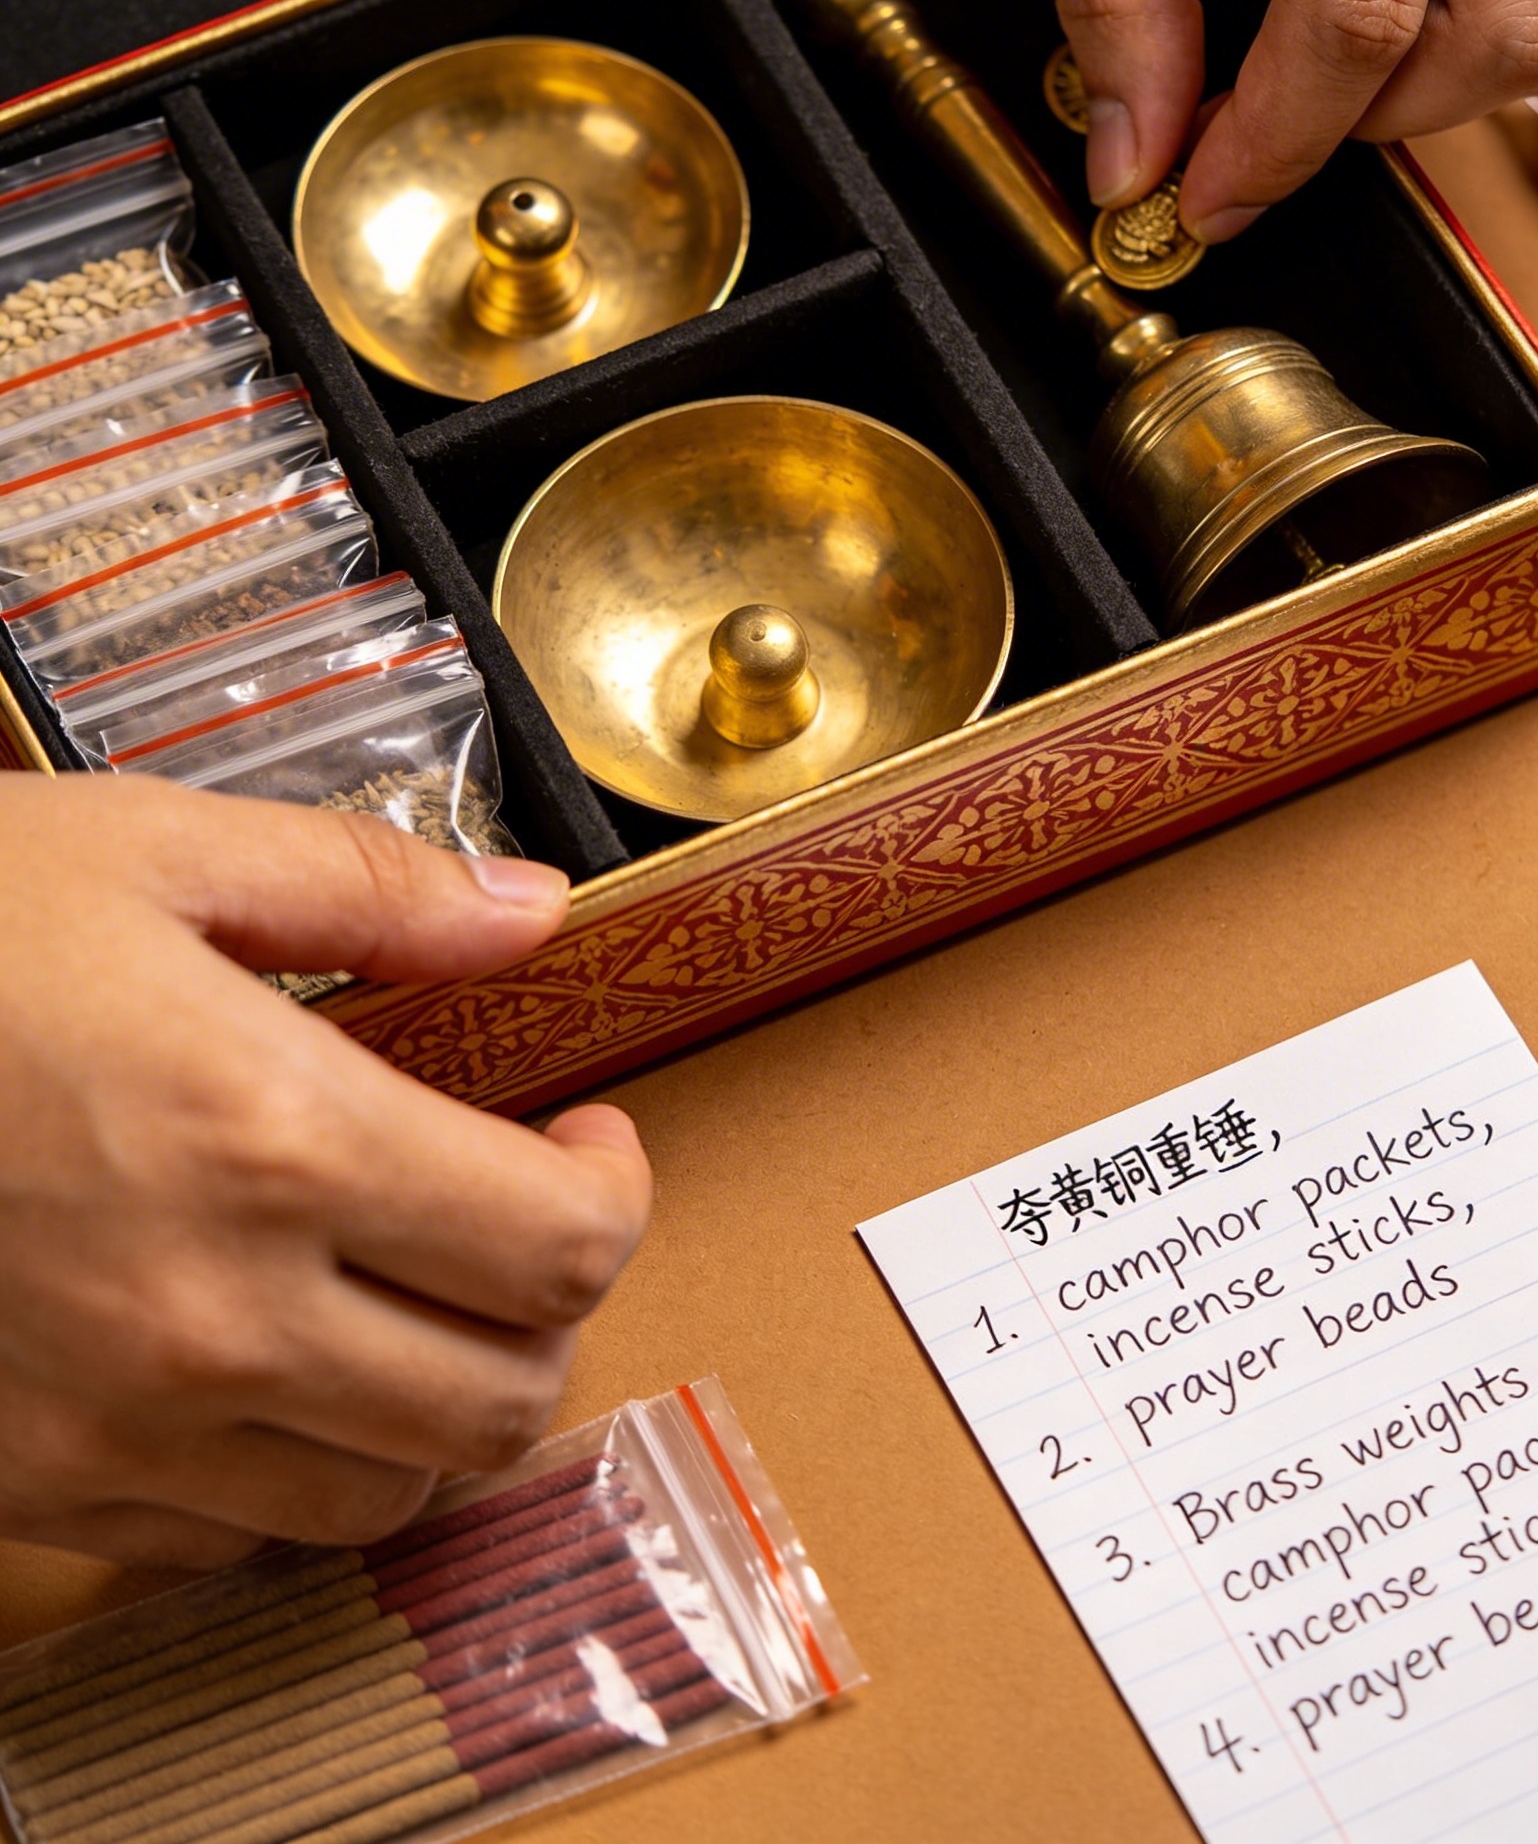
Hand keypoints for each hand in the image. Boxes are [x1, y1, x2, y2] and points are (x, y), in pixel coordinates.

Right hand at [0, 776, 651, 1568]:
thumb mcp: (148, 857)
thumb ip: (370, 889)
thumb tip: (529, 912)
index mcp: (273, 1141)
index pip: (562, 1247)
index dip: (616, 1195)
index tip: (589, 1143)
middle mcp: (211, 1317)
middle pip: (503, 1398)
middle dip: (548, 1309)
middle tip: (519, 1222)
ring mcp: (112, 1428)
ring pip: (385, 1496)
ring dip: (437, 1400)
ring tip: (413, 1297)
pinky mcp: (26, 1488)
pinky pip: (231, 1543)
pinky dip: (298, 1470)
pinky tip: (277, 1365)